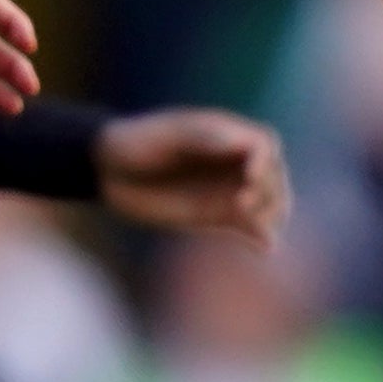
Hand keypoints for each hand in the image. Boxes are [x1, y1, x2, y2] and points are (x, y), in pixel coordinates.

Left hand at [95, 108, 289, 242]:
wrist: (108, 170)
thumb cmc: (138, 141)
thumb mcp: (172, 134)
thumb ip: (210, 137)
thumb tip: (247, 148)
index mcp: (227, 135)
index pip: (266, 146)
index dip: (265, 162)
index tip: (249, 176)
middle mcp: (233, 163)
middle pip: (274, 177)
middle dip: (268, 191)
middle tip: (241, 204)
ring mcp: (227, 190)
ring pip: (268, 204)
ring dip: (270, 215)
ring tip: (251, 225)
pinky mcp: (216, 217)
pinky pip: (249, 228)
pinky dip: (261, 237)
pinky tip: (263, 247)